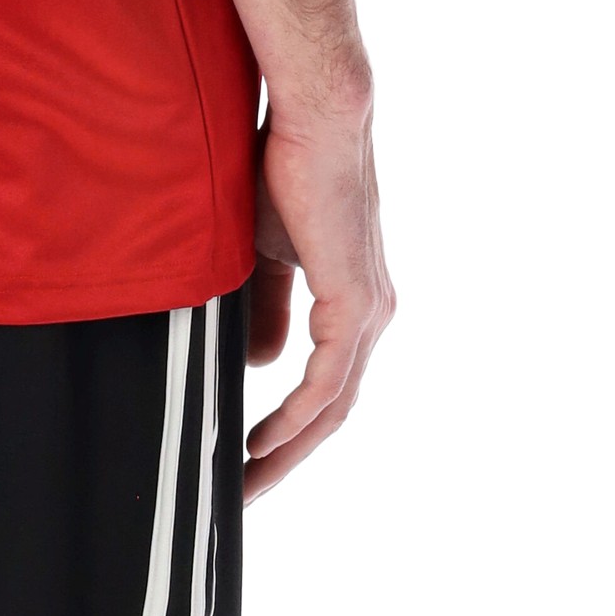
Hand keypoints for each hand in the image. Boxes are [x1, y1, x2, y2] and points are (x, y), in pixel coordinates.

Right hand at [244, 90, 393, 500]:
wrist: (312, 121)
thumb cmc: (282, 174)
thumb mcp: (262, 256)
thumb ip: (266, 310)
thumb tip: (257, 365)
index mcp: (351, 305)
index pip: (324, 389)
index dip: (286, 430)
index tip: (243, 458)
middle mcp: (370, 316)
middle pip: (332, 412)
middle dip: (286, 458)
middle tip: (243, 494)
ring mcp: (368, 312)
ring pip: (333, 405)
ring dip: (288, 449)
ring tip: (246, 479)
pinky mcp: (355, 301)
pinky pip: (327, 379)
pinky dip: (296, 414)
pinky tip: (263, 439)